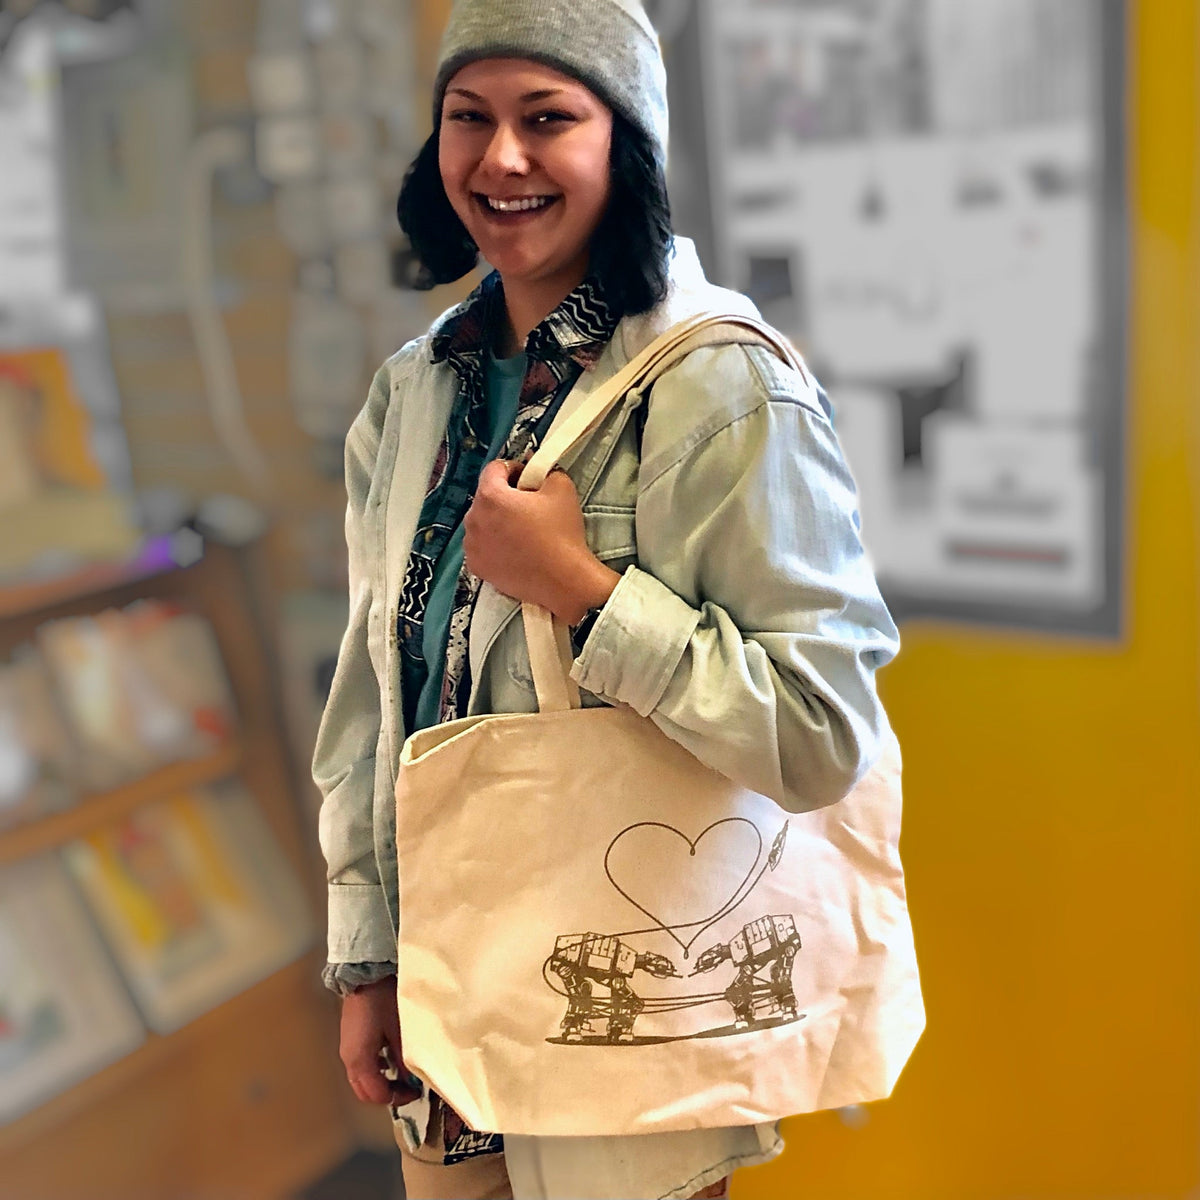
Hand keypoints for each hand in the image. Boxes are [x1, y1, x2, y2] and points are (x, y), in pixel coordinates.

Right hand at [338, 976, 420, 1105]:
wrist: (365, 973)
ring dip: (380, 1083)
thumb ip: (405, 1059)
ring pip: (361, 1080)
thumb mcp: (399, 1030)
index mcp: (359, 1060)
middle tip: (409, 1088)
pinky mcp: (350, 1040)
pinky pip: (360, 1065)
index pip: (376, 1094)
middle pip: (365, 1092)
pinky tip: (389, 1058)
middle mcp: (349, 1059)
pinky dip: (374, 1070)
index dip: (398, 1098)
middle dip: (388, 1094)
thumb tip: (414, 1080)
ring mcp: (347, 1049)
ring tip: (402, 1075)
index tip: (417, 1091)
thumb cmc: (383, 999)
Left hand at [464, 461, 619, 623]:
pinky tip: (514, 551)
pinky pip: (481, 546)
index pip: (494, 469)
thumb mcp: (562, 489)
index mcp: (490, 496)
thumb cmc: (561, 533)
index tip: (529, 479)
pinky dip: (493, 544)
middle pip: (486, 497)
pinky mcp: (478, 567)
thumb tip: (537, 472)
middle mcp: (473, 519)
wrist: (563, 581)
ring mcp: (472, 546)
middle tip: (529, 506)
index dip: (513, 469)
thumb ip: (546, 472)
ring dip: (497, 521)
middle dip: (505, 497)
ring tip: (521, 531)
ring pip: (482, 523)